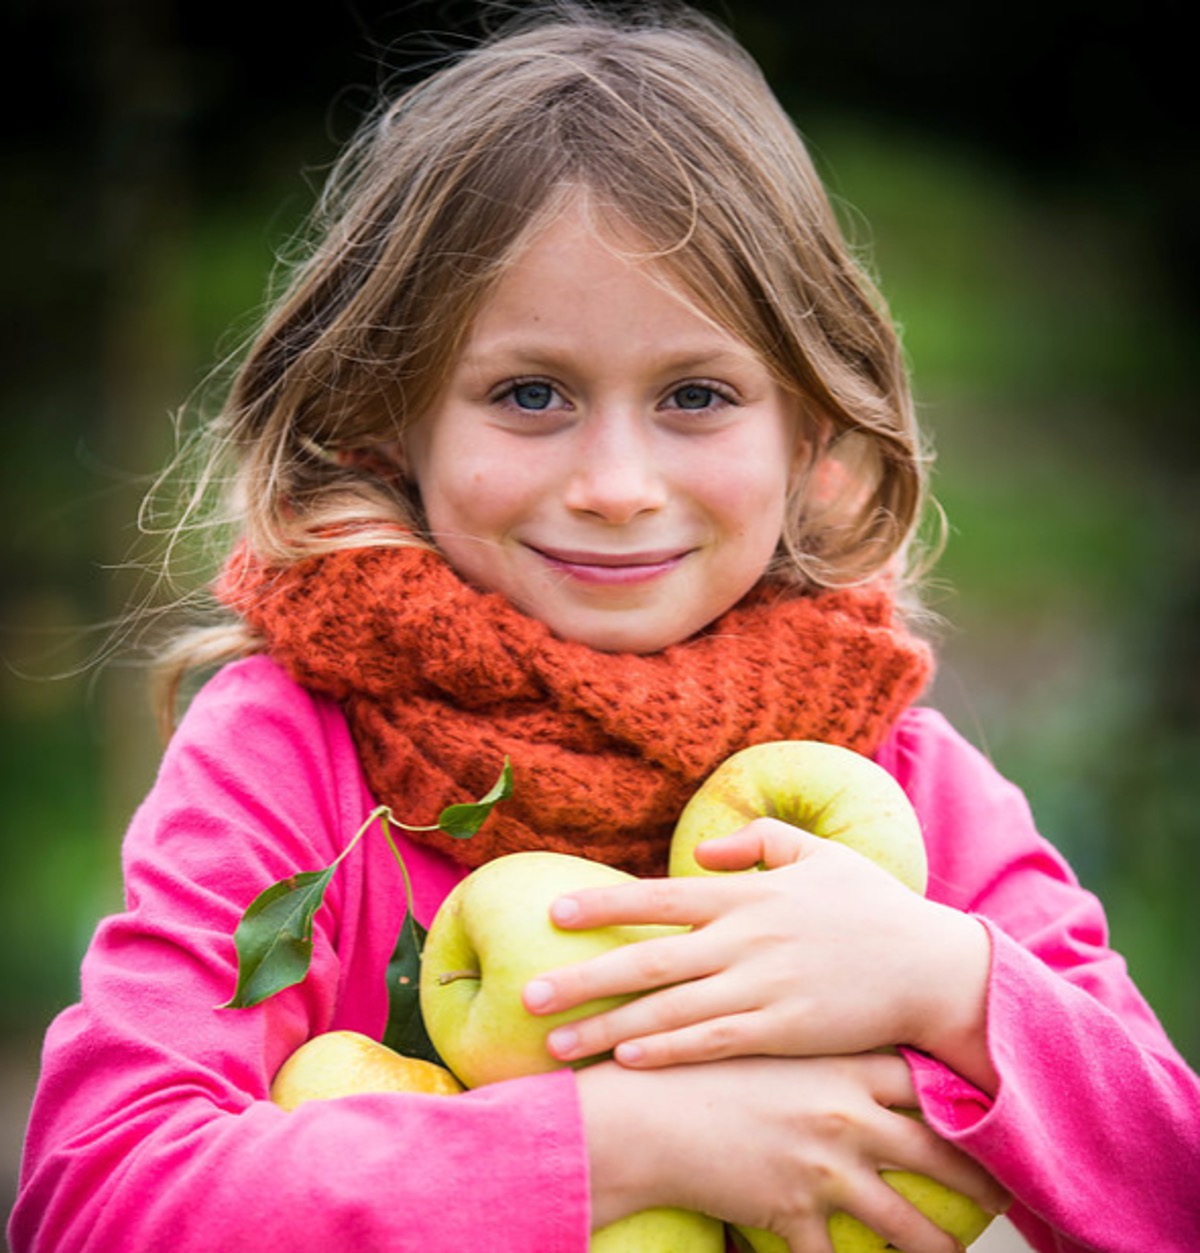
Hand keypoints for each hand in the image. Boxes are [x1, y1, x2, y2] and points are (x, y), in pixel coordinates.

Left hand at [524, 821, 994, 1088]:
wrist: (933, 966)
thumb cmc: (871, 905)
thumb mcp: (818, 853)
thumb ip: (757, 841)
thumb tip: (699, 852)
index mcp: (749, 894)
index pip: (659, 898)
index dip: (603, 907)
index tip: (552, 916)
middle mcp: (746, 939)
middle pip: (648, 961)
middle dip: (583, 980)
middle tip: (528, 997)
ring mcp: (763, 988)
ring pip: (669, 1011)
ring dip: (608, 1028)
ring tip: (558, 1046)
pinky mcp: (783, 1032)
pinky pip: (713, 1043)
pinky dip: (667, 1050)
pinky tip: (627, 1059)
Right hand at [579, 1050, 1007, 1252]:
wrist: (641, 1109)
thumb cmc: (693, 1058)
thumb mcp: (755, 1026)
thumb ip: (801, 1018)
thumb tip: (830, 1007)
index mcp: (840, 1067)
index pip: (926, 1084)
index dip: (967, 1101)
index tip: (997, 1113)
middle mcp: (844, 1119)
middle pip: (937, 1156)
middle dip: (981, 1183)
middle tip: (1009, 1196)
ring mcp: (822, 1171)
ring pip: (905, 1224)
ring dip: (938, 1249)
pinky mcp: (792, 1215)